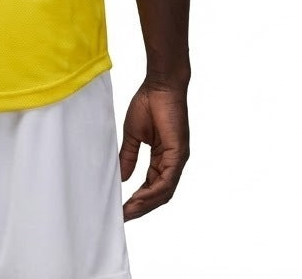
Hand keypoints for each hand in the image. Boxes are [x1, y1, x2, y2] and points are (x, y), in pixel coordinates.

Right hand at [119, 79, 189, 220]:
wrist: (160, 85)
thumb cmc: (148, 103)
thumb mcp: (133, 135)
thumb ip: (129, 156)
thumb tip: (122, 178)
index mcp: (163, 157)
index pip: (152, 185)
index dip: (138, 199)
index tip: (122, 209)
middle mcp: (172, 162)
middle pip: (159, 194)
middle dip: (141, 207)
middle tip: (124, 217)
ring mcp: (177, 159)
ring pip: (164, 191)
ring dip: (146, 204)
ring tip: (128, 212)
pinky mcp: (179, 153)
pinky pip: (167, 180)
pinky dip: (153, 192)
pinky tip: (138, 197)